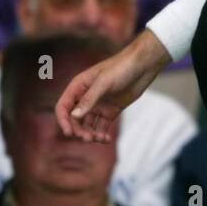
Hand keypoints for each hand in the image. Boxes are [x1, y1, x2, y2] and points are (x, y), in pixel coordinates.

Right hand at [54, 29, 169, 143]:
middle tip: (88, 139)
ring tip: (100, 138)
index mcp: (78, 87)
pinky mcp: (110, 111)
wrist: (143, 66)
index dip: (63, 121)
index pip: (64, 107)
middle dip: (79, 131)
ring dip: (91, 134)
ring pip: (88, 125)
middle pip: (75, 120)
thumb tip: (74, 116)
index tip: (69, 133)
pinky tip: (107, 139)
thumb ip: (89, 99)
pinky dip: (102, 134)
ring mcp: (98, 105)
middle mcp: (86, 97)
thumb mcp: (103, 83)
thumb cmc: (121, 68)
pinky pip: (102, 126)